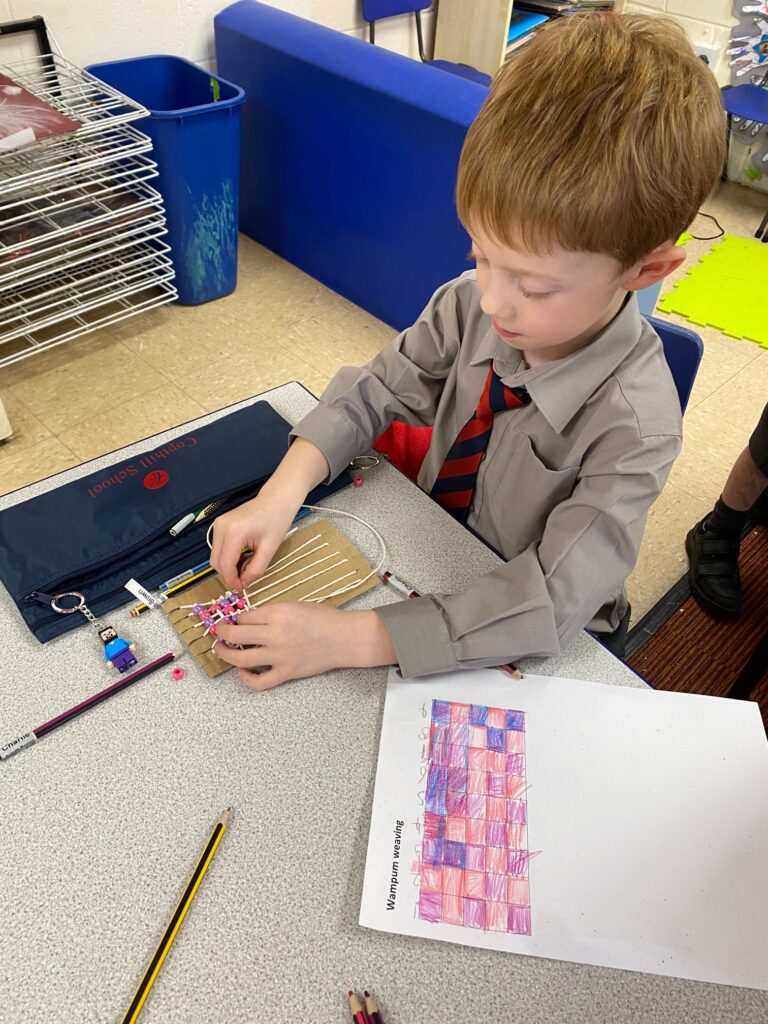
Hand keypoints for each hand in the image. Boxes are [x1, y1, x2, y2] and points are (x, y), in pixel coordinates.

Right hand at [209, 438, 330, 589]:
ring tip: (246, 567)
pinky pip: (218, 547)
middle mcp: (221, 527)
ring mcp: (218, 524)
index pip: (225, 564)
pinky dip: (227, 556)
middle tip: (245, 580)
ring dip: (228, 566)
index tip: (241, 588)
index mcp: (234, 532)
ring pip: (215, 556)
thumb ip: (255, 569)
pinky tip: (242, 557)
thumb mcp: (270, 549)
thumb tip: (244, 584)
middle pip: (216, 562)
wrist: (276, 499)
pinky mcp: (219, 524)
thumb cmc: (277, 521)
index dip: (232, 580)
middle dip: (229, 574)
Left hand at [214, 604, 396, 689]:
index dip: (234, 619)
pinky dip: (246, 679)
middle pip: (235, 636)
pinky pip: (259, 681)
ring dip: (225, 654)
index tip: (231, 620)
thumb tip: (247, 621)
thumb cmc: (323, 619)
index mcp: (277, 614)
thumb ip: (271, 613)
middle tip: (219, 632)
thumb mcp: (294, 606)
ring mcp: (279, 656)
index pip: (243, 617)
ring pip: (240, 659)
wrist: (344, 638)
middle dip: (221, 633)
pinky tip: (243, 671)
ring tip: (221, 651)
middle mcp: (275, 635)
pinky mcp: (286, 673)